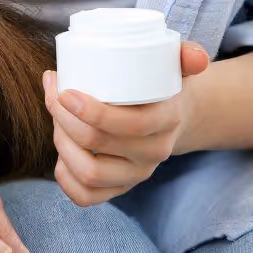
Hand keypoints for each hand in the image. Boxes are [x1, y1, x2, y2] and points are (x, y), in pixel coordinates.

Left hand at [45, 42, 211, 205]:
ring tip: (56, 118)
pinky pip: (86, 196)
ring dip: (62, 143)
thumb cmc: (163, 85)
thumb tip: (197, 57)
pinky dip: (64, 177)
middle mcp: (152, 154)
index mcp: (166, 122)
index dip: (92, 112)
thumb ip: (188, 55)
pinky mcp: (119, 188)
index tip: (66, 92)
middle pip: (98, 144)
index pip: (130, 125)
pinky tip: (60, 154)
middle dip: (64, 118)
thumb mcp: (177, 67)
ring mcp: (135, 175)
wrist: (173, 116)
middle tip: (55, 94)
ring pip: (89, 173)